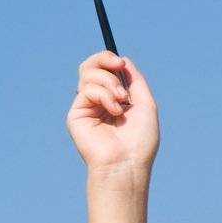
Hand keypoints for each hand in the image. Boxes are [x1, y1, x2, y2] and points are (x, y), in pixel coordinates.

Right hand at [66, 51, 159, 174]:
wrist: (128, 163)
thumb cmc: (140, 140)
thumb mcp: (145, 104)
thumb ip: (135, 81)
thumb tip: (123, 60)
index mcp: (115, 99)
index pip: (105, 70)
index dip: (109, 60)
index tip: (120, 62)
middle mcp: (98, 101)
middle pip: (90, 67)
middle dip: (103, 60)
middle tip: (117, 65)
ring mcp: (86, 107)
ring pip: (87, 75)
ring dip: (109, 82)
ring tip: (121, 99)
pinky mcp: (76, 114)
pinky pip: (87, 90)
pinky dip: (104, 95)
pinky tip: (115, 110)